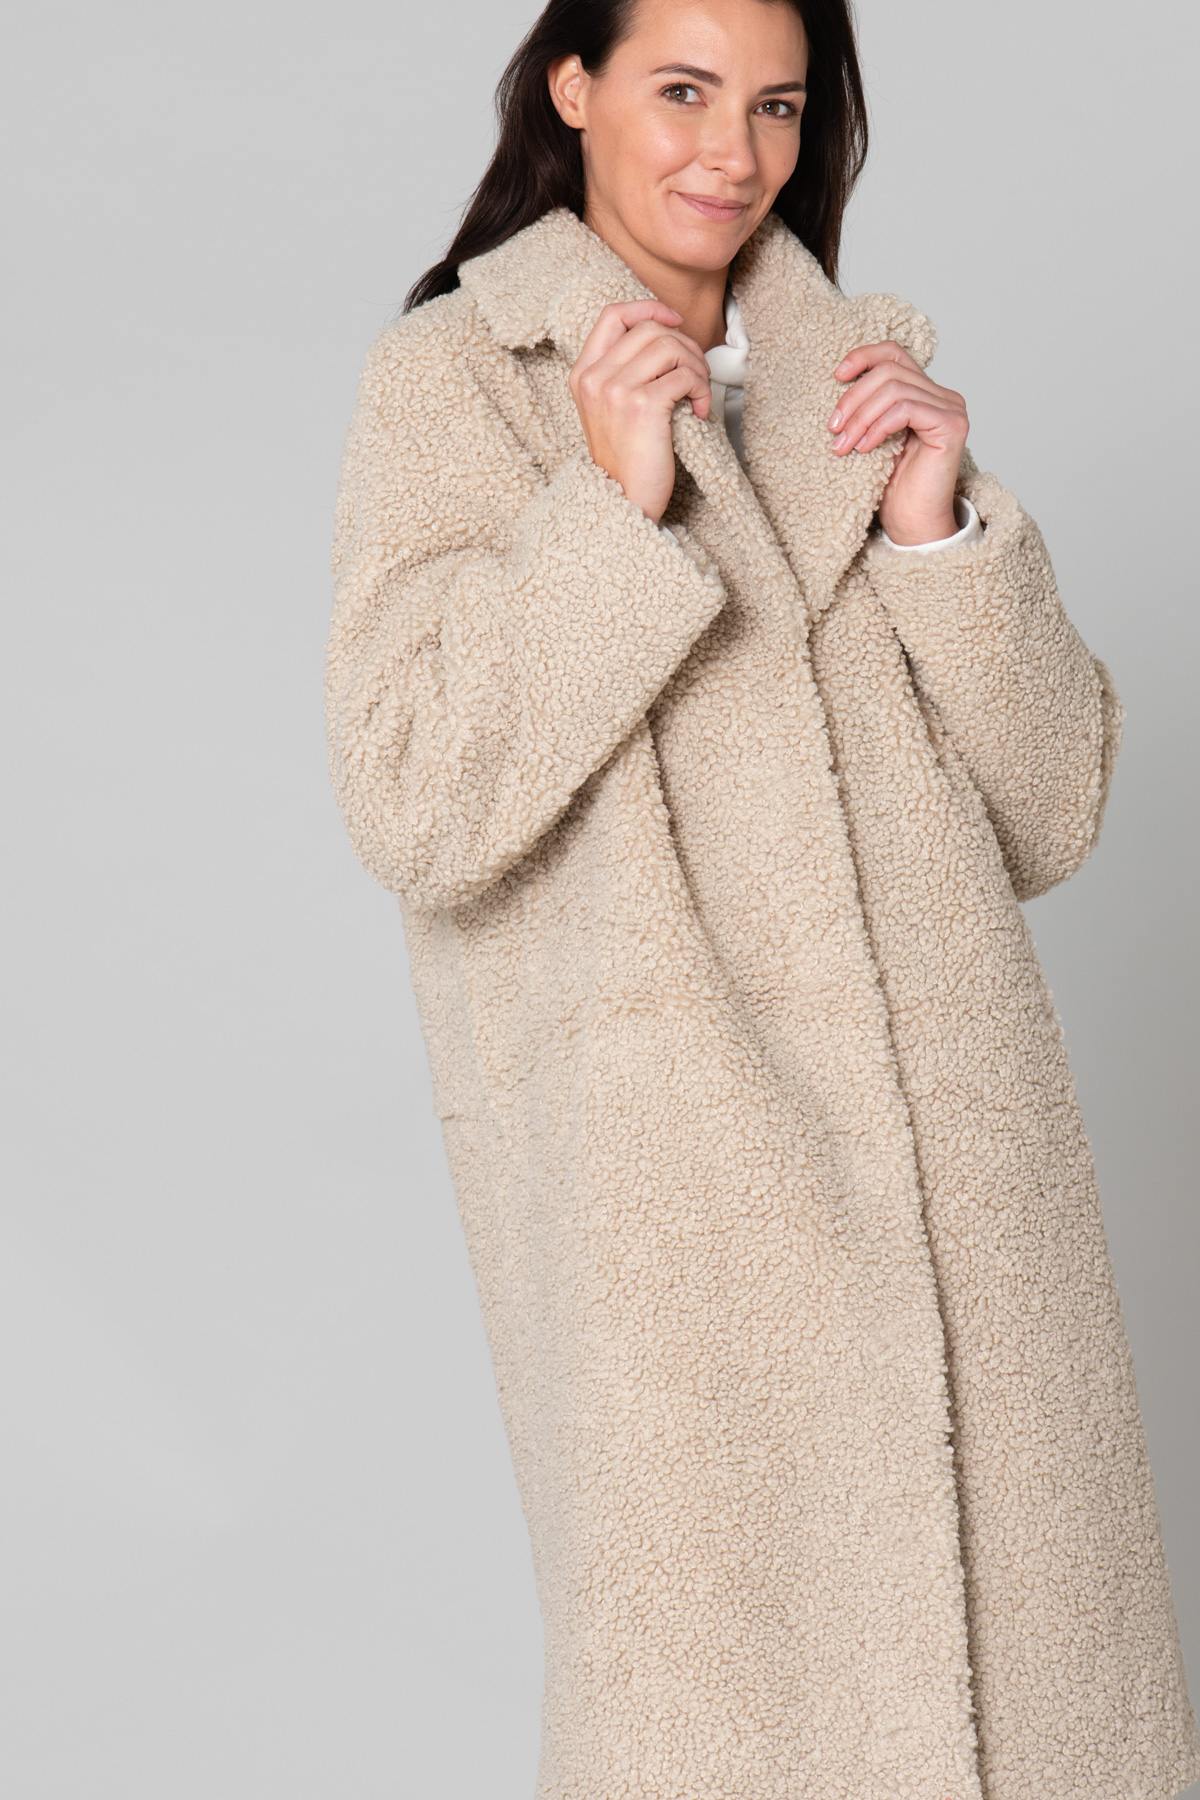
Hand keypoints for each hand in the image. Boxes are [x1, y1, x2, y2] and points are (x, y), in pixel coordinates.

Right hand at [570, 300, 712, 524]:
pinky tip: (700, 411)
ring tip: (698, 394)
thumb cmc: (626, 461)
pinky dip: (701, 390)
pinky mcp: (642, 406)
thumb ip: (625, 372)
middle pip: (650, 329)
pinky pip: (684, 375)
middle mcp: (595, 377)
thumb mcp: (612, 409)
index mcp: (583, 374)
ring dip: (696, 366)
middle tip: (696, 375)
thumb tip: (669, 335)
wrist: (623, 503)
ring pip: (670, 346)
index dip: (649, 308)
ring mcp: (616, 390)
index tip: (675, 322)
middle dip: (685, 346)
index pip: (613, 315)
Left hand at [827, 339, 969, 544]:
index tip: (836, 376)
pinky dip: (878, 426)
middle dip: (854, 398)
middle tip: (833, 428)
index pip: (894, 353)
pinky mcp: (952, 425)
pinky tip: (864, 448)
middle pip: (890, 370)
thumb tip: (839, 379)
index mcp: (924, 393)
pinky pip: (905, 409)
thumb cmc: (891, 487)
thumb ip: (868, 406)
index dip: (863, 357)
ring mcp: (951, 408)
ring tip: (842, 444)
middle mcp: (943, 395)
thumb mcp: (871, 436)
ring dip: (861, 417)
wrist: (911, 524)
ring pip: (894, 388)